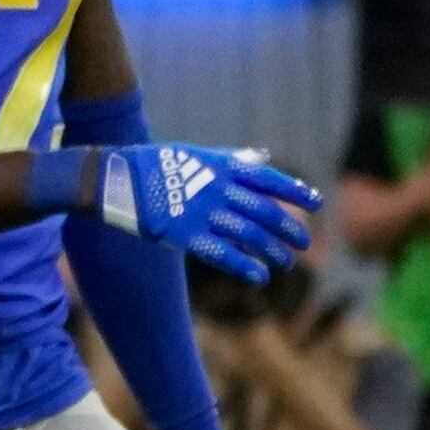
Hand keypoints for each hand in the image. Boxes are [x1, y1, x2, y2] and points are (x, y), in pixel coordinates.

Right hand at [53, 140, 321, 280]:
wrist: (114, 177)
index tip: (316, 203)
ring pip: (249, 234)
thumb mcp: (197, 153)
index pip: (270, 180)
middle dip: (289, 228)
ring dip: (272, 251)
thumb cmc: (154, 164)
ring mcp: (202, 213)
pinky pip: (222, 253)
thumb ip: (232, 159)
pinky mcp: (184, 234)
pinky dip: (244, 266)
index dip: (295, 192)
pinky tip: (259, 277)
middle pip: (265, 211)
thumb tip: (263, 157)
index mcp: (223, 167)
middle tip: (303, 243)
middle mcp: (218, 190)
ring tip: (286, 264)